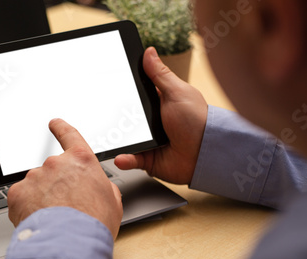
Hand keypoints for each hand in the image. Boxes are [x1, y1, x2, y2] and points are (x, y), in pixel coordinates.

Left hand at [7, 119, 122, 238]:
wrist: (69, 244)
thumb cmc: (93, 225)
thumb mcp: (112, 201)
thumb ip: (101, 185)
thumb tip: (95, 186)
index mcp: (81, 160)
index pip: (69, 136)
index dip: (61, 128)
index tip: (54, 123)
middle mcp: (56, 163)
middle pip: (53, 170)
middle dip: (56, 185)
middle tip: (65, 208)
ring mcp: (34, 177)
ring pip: (36, 185)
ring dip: (42, 198)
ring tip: (54, 220)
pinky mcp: (17, 193)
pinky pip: (22, 198)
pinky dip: (28, 208)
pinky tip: (40, 221)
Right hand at [114, 47, 207, 184]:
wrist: (205, 155)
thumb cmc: (197, 122)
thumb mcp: (177, 92)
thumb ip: (160, 75)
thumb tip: (149, 52)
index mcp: (158, 102)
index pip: (135, 93)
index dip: (121, 89)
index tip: (105, 86)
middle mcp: (151, 121)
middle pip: (125, 116)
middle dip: (114, 116)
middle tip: (101, 114)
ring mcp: (148, 140)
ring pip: (124, 138)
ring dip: (116, 140)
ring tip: (107, 139)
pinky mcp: (147, 158)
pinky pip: (130, 158)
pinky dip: (124, 159)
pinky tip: (120, 157)